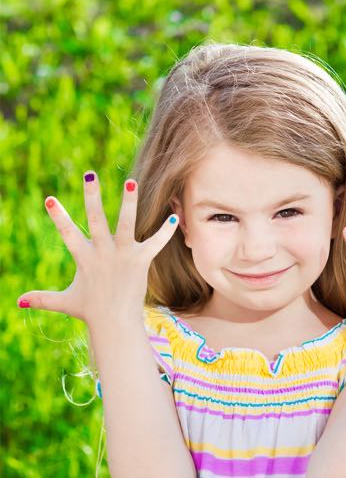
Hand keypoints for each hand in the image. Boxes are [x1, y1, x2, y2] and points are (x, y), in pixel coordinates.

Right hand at [17, 170, 178, 328]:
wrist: (115, 324)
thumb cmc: (90, 311)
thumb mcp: (64, 301)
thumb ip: (42, 298)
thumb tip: (18, 301)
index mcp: (84, 257)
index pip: (67, 233)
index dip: (58, 216)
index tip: (49, 199)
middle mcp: (103, 252)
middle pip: (95, 219)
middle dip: (92, 196)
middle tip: (90, 174)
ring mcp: (123, 255)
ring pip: (125, 223)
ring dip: (128, 203)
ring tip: (130, 182)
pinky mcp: (141, 260)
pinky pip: (156, 242)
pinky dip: (166, 231)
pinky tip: (175, 216)